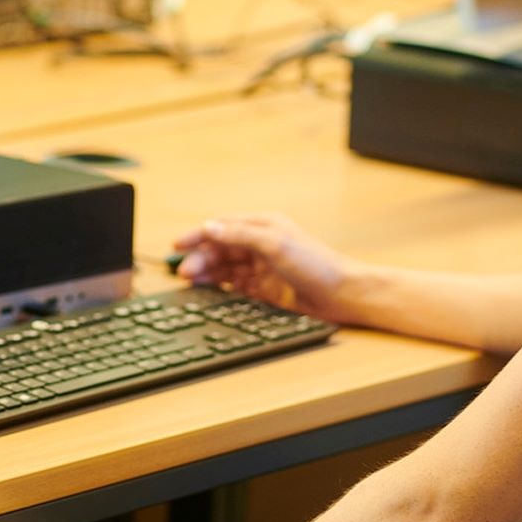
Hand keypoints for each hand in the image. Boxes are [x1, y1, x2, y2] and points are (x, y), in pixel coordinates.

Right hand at [173, 213, 363, 323]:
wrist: (343, 295)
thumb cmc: (317, 265)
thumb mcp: (276, 243)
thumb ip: (241, 235)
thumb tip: (210, 228)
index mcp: (262, 226)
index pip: (221, 227)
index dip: (198, 235)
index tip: (178, 245)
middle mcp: (259, 245)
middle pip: (219, 249)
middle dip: (200, 258)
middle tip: (185, 272)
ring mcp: (261, 268)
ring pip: (224, 269)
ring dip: (207, 274)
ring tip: (191, 283)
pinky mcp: (264, 290)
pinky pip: (234, 287)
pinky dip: (219, 289)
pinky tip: (208, 293)